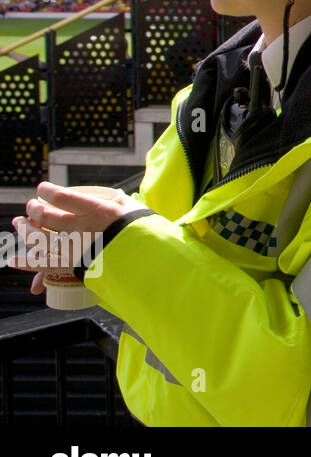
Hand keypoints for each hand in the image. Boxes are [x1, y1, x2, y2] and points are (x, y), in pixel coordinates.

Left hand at [9, 183, 148, 293]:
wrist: (150, 265)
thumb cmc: (148, 236)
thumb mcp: (137, 212)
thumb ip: (122, 204)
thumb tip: (117, 197)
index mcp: (97, 211)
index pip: (62, 197)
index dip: (48, 191)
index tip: (42, 189)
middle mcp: (81, 228)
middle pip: (46, 216)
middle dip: (34, 209)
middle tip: (31, 206)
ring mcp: (74, 249)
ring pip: (39, 238)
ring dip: (25, 230)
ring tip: (18, 223)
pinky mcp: (73, 267)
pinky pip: (43, 265)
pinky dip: (26, 262)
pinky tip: (13, 260)